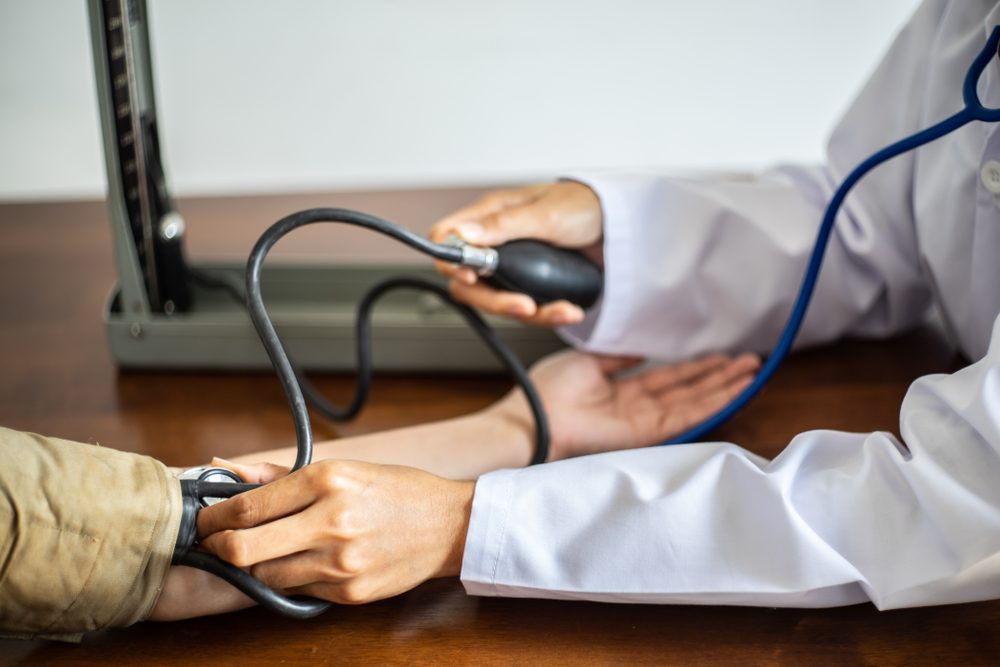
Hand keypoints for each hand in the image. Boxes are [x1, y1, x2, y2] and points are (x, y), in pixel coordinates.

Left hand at [197, 459, 473, 604]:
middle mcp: (332, 521)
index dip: (213, 518)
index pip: (247, 508)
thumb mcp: (341, 469)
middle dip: (219, 548)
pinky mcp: (350, 591)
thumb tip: (226, 470)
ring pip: (266, 576)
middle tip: (216, 543)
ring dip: (255, 566)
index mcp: (328, 480)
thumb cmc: (395, 490)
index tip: (205, 520)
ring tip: (262, 551)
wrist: (448, 525)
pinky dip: (291, 578)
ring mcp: (341, 561)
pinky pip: (298, 590)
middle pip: (244, 549)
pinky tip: (302, 561)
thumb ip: (279, 475)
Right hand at [429, 181, 601, 326]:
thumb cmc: (585, 205)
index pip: (447, 239)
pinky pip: (526, 308)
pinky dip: (546, 314)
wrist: (621, 225)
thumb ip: (503, 226)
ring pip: (497, 300)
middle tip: (522, 305)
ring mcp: (513, 265)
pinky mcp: (531, 283)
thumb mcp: (546, 213)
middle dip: (493, 300)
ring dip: (526, 313)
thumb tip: (462, 235)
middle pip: (468, 282)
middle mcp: (497, 241)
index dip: (449, 261)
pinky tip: (567, 311)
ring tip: (559, 311)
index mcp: (491, 215)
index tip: (471, 277)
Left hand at [491, 349, 760, 461]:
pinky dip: (713, 403)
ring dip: (724, 386)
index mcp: (622, 390)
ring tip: (752, 370)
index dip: (695, 365)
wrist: (532, 418)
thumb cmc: (548, 391)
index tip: (720, 352)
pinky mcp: (648, 433)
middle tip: (749, 359)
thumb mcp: (589, 361)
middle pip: (688, 389)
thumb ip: (620, 357)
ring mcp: (645, 421)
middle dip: (719, 374)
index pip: (667, 377)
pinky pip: (687, 416)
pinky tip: (735, 391)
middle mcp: (637, 407)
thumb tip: (642, 348)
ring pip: (694, 401)